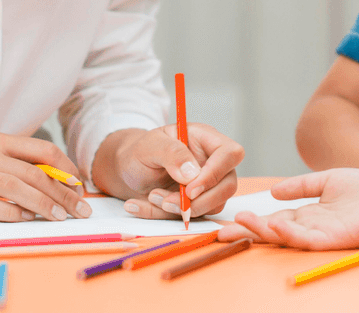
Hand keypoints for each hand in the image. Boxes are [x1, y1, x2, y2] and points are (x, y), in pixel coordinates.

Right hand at [0, 132, 88, 221]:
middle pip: (32, 173)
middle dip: (61, 192)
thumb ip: (18, 163)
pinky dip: (9, 213)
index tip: (80, 185)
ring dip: (41, 204)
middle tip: (80, 209)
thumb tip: (59, 181)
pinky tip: (25, 219)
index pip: (42, 151)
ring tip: (59, 217)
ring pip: (13, 188)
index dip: (66, 168)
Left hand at [94, 123, 243, 219]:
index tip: (190, 189)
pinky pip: (192, 217)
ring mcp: (208, 185)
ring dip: (181, 210)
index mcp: (206, 140)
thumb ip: (171, 153)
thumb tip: (193, 174)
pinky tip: (143, 205)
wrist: (128, 170)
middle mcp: (212, 163)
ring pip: (213, 206)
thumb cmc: (141, 151)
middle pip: (228, 185)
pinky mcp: (198, 204)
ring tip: (151, 197)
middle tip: (167, 202)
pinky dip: (166, 216)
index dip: (216, 173)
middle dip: (199, 201)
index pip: (230, 153)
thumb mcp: (150, 146)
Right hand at [217, 168, 358, 249]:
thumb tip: (273, 191)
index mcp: (309, 215)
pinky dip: (290, 235)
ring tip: (240, 224)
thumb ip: (301, 185)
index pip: (273, 219)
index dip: (251, 219)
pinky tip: (275, 226)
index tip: (229, 217)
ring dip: (261, 232)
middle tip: (219, 231)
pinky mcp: (335, 240)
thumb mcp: (328, 180)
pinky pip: (308, 240)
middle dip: (247, 232)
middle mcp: (312, 228)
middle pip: (272, 232)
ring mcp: (322, 235)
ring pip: (284, 237)